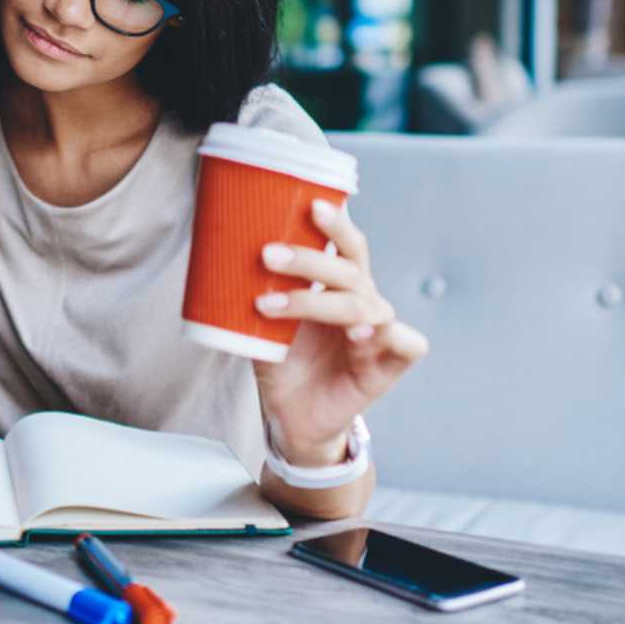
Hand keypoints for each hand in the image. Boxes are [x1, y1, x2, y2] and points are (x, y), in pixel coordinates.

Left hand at [252, 198, 428, 464]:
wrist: (290, 418)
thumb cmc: (282, 364)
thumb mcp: (260, 323)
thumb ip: (253, 292)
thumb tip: (218, 252)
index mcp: (339, 284)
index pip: (346, 244)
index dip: (335, 223)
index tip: (309, 205)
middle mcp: (362, 301)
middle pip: (350, 268)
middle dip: (309, 259)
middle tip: (267, 255)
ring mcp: (378, 332)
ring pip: (363, 303)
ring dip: (316, 301)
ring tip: (271, 305)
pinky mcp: (389, 365)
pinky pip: (406, 342)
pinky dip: (383, 333)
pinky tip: (357, 334)